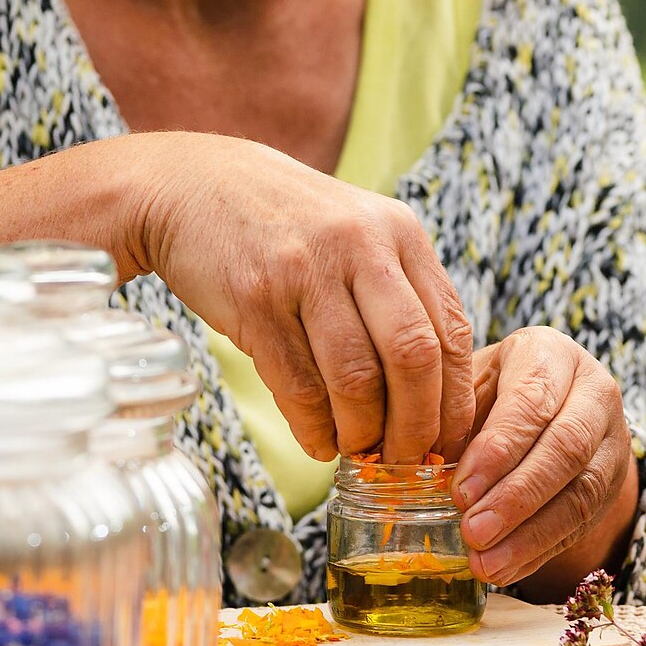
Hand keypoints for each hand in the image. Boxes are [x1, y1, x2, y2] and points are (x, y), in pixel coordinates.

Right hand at [130, 134, 475, 462]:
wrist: (192, 185)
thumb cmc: (286, 227)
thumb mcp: (358, 237)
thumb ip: (401, 299)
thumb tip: (435, 398)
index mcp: (400, 234)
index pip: (451, 333)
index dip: (453, 401)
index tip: (445, 442)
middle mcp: (361, 246)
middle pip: (413, 358)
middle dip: (415, 426)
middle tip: (403, 460)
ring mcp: (305, 270)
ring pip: (355, 378)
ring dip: (360, 432)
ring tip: (355, 451)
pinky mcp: (255, 298)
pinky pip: (297, 384)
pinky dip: (313, 427)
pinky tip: (317, 443)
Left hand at [453, 327, 640, 599]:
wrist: (545, 408)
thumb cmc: (490, 393)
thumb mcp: (466, 387)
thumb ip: (444, 420)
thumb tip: (398, 463)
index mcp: (550, 355)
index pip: (533, 400)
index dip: (499, 449)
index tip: (461, 490)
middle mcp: (593, 392)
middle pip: (567, 448)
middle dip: (517, 496)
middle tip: (473, 532)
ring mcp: (611, 440)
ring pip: (581, 492)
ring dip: (530, 535)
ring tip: (486, 564)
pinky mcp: (612, 484)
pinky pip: (582, 523)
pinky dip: (539, 551)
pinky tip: (506, 570)